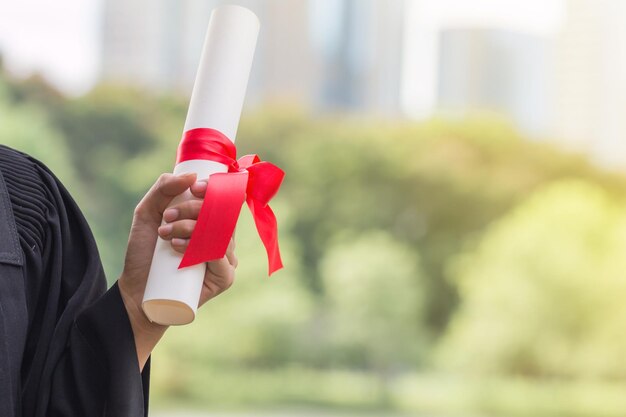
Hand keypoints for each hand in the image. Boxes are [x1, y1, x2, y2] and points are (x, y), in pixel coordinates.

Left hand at [118, 173, 237, 369]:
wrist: (137, 291)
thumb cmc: (144, 253)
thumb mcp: (147, 213)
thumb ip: (163, 188)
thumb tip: (192, 175)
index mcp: (211, 221)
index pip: (226, 199)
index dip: (216, 189)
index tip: (195, 187)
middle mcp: (223, 238)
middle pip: (223, 214)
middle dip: (194, 209)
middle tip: (167, 217)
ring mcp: (226, 259)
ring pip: (221, 234)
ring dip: (191, 228)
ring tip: (165, 235)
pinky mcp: (224, 279)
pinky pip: (222, 257)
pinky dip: (201, 248)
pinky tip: (178, 248)